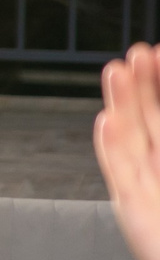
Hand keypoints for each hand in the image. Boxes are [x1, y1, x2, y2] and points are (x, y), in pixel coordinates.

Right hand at [98, 45, 159, 259]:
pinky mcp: (131, 207)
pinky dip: (111, 146)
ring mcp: (144, 188)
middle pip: (148, 119)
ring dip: (122, 104)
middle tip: (138, 52)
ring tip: (116, 71)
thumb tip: (137, 119)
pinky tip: (105, 121)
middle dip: (143, 85)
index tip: (159, 53)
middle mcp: (158, 171)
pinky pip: (119, 171)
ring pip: (130, 137)